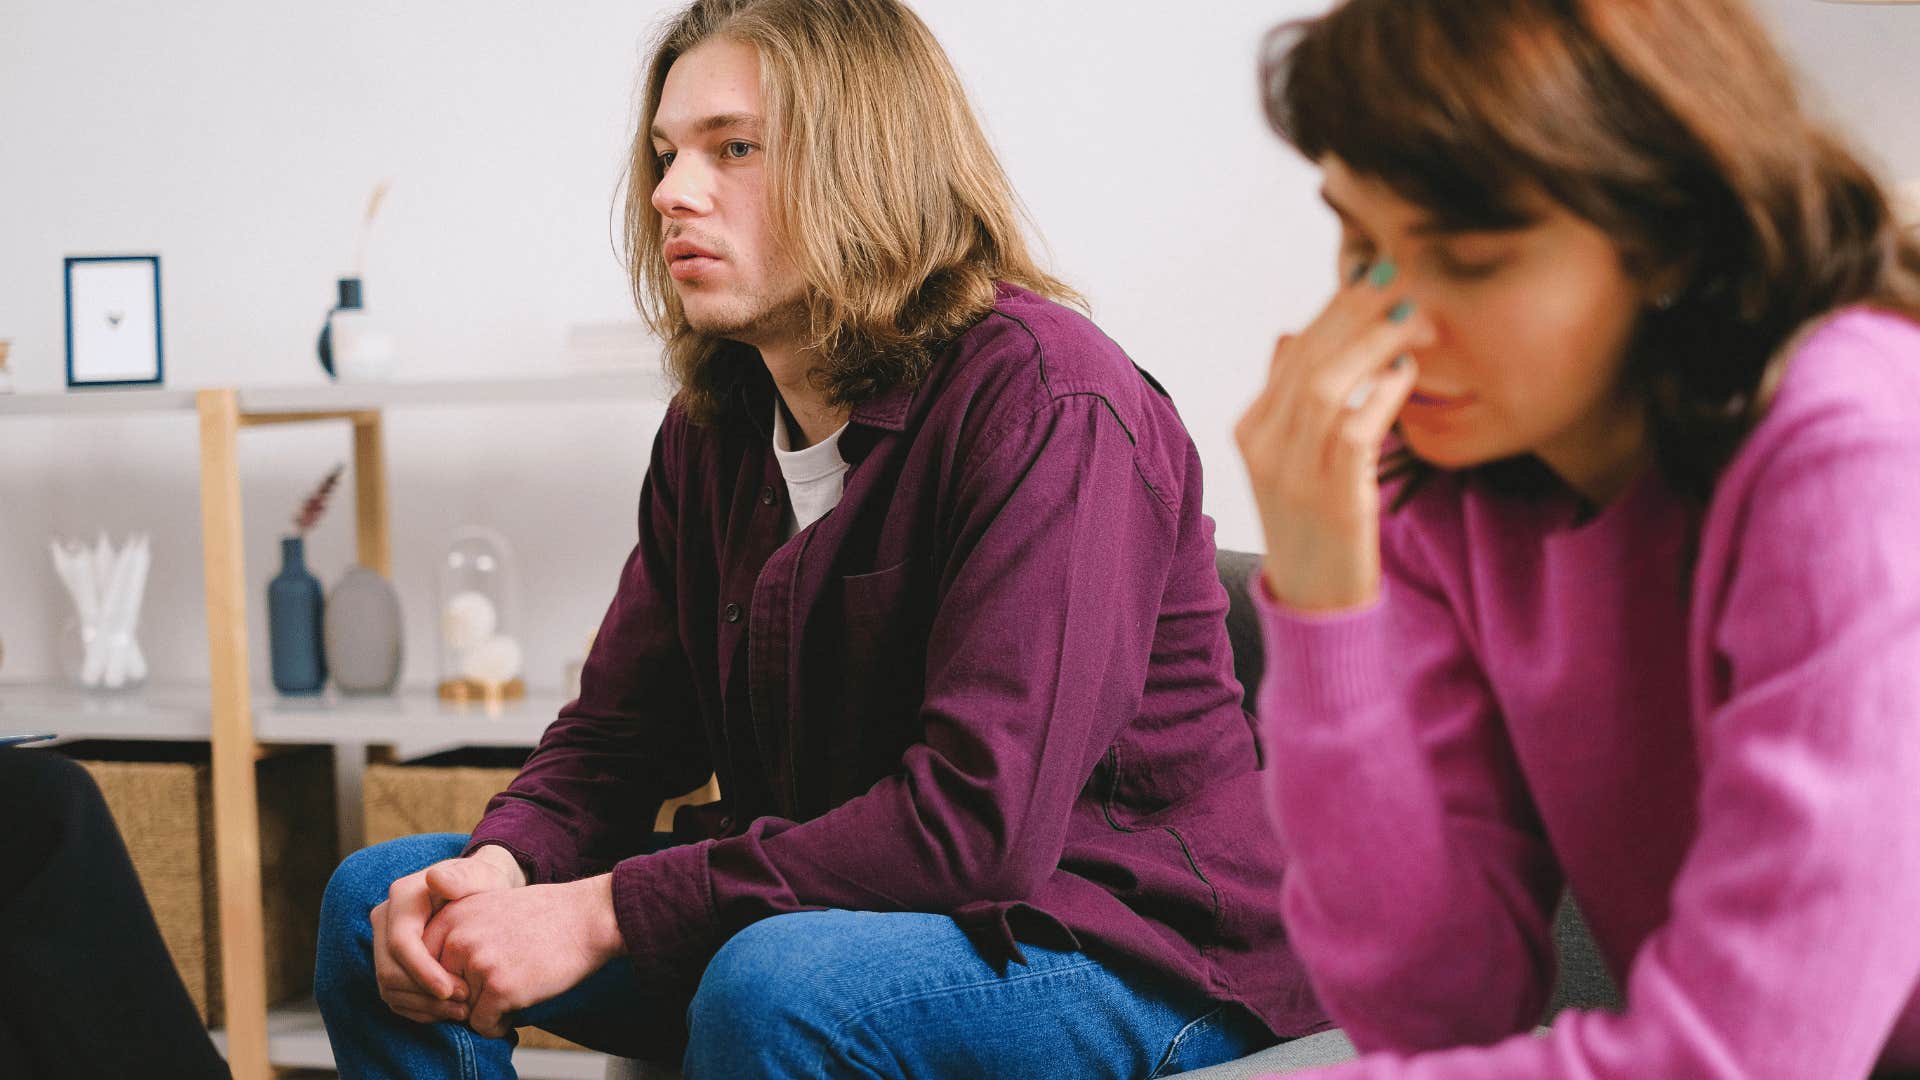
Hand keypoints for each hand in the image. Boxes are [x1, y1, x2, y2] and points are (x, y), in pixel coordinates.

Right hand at [370, 848, 524, 1024]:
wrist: (478, 891)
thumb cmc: (482, 883)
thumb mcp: (481, 875)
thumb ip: (463, 877)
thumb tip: (435, 880)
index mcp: (402, 897)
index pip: (400, 943)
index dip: (422, 972)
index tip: (451, 991)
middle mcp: (385, 920)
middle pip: (389, 970)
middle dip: (425, 994)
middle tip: (464, 1004)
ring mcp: (383, 943)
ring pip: (389, 988)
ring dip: (424, 1006)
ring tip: (462, 1010)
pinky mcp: (390, 963)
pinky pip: (394, 996)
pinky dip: (420, 1009)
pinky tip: (448, 1011)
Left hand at [421, 873, 624, 1038]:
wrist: (588, 918)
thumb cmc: (543, 917)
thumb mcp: (486, 910)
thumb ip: (454, 937)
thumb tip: (428, 985)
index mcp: (450, 917)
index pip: (422, 968)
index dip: (445, 982)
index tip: (468, 983)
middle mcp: (457, 938)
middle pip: (440, 993)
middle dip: (465, 998)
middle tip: (497, 983)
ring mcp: (477, 962)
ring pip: (462, 1011)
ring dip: (485, 1009)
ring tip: (514, 986)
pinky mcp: (499, 987)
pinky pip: (483, 1025)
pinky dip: (500, 1024)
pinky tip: (520, 1002)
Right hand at [1235, 261, 1434, 611]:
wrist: (1314, 603)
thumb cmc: (1314, 524)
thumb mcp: (1288, 458)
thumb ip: (1286, 397)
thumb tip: (1290, 332)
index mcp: (1251, 429)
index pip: (1295, 351)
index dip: (1336, 306)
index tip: (1375, 271)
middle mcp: (1264, 448)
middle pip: (1308, 359)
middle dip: (1356, 310)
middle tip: (1402, 275)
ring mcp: (1292, 476)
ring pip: (1326, 387)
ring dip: (1373, 344)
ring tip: (1414, 315)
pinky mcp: (1330, 501)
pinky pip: (1352, 432)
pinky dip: (1379, 396)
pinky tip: (1406, 374)